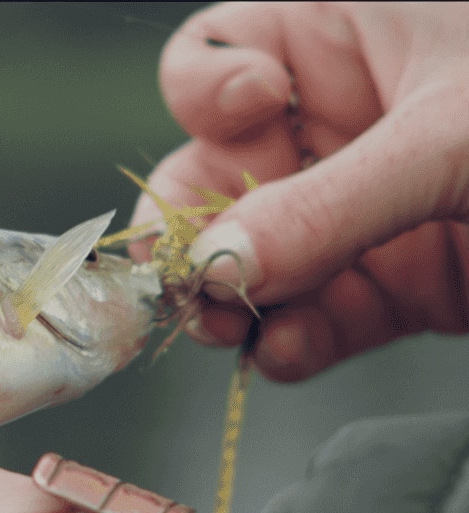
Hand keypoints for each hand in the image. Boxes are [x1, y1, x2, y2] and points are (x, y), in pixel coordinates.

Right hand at [137, 2, 468, 380]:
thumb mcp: (451, 136)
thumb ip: (327, 205)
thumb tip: (214, 268)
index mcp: (346, 37)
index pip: (222, 55)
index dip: (204, 91)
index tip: (240, 117)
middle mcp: (340, 125)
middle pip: (216, 180)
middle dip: (196, 238)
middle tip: (192, 283)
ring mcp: (363, 213)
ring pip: (257, 264)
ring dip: (235, 305)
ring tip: (234, 329)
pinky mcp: (398, 287)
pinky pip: (317, 321)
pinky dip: (293, 345)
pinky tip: (285, 353)